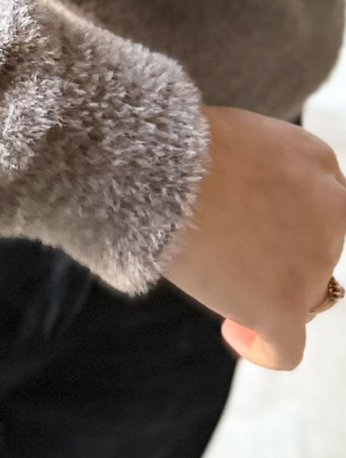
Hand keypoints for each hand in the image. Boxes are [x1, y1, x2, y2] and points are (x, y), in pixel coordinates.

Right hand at [158, 105, 345, 369]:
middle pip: (316, 254)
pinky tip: (236, 333)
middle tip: (234, 257)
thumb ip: (261, 169)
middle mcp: (329, 211)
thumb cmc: (179, 146)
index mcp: (317, 163)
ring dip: (268, 295)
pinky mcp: (284, 307)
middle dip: (281, 259)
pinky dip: (263, 347)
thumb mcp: (239, 137)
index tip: (258, 233)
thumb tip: (244, 198)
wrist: (157, 167)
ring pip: (303, 298)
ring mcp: (310, 263)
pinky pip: (286, 348)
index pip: (320, 210)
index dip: (290, 226)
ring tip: (220, 286)